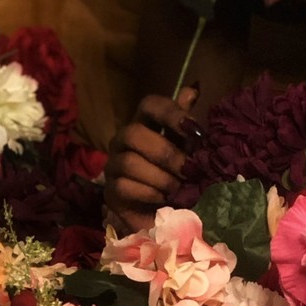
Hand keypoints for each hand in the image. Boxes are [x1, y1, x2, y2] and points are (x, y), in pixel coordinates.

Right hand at [104, 87, 199, 232]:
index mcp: (145, 124)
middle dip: (165, 152)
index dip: (171, 113)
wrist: (165, 215)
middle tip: (188, 169)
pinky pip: (123, 186)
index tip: (195, 131)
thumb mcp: (187, 149)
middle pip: (133, 133)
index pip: (149, 104)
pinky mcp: (109, 191)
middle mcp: (124, 140)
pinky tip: (162, 199)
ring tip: (178, 188)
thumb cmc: (177, 176)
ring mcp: (113, 165)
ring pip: (128, 162)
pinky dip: (148, 193)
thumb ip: (186, 124)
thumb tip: (193, 89)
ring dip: (159, 177)